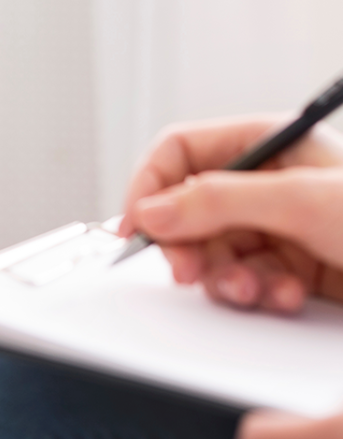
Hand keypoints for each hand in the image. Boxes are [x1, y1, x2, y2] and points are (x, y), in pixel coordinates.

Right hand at [119, 115, 342, 312]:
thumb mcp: (300, 201)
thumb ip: (219, 202)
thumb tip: (152, 212)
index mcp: (266, 144)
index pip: (180, 151)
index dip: (151, 186)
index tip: (137, 224)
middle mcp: (265, 182)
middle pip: (188, 210)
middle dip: (189, 246)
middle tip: (187, 270)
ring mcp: (276, 225)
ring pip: (212, 252)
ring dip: (225, 277)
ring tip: (251, 288)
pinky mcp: (288, 266)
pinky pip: (244, 280)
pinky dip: (258, 294)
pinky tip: (285, 294)